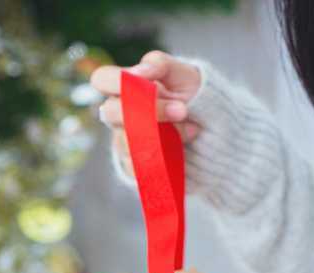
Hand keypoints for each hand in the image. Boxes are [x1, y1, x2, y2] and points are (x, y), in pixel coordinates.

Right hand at [91, 51, 202, 176]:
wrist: (212, 131)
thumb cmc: (192, 96)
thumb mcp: (183, 73)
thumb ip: (159, 64)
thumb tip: (138, 73)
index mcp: (125, 88)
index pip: (101, 79)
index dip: (114, 81)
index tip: (149, 85)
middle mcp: (120, 115)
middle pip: (111, 112)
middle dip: (151, 110)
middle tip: (183, 109)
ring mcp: (125, 142)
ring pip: (129, 140)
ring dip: (166, 135)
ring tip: (191, 129)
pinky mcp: (135, 167)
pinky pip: (138, 166)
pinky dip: (166, 157)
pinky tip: (182, 149)